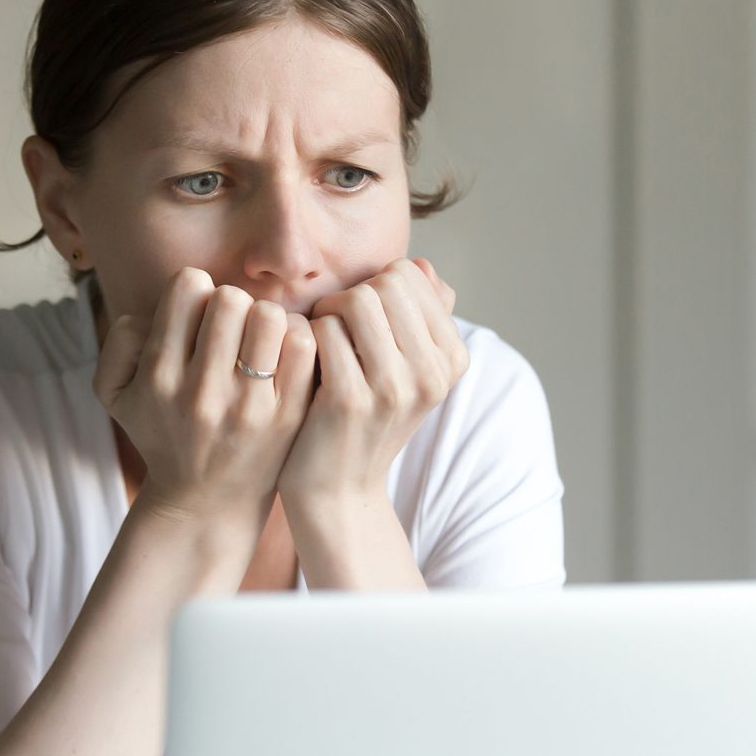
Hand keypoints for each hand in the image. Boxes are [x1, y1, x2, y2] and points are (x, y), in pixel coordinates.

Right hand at [93, 267, 316, 520]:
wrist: (206, 502)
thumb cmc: (162, 435)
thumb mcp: (115, 394)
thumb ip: (119, 341)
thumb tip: (155, 313)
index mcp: (159, 376)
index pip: (188, 287)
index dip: (196, 292)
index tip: (200, 317)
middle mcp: (202, 391)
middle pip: (231, 298)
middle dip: (232, 305)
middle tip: (233, 331)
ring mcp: (248, 407)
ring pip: (269, 317)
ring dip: (265, 321)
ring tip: (258, 343)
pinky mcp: (286, 417)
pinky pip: (302, 347)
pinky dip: (296, 339)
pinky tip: (283, 356)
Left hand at [276, 257, 468, 502]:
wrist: (339, 489)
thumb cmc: (365, 419)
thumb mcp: (405, 371)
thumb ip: (418, 317)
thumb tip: (424, 265)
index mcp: (451, 358)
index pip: (410, 277)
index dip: (373, 288)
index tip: (358, 322)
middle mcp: (432, 374)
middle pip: (386, 283)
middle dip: (349, 296)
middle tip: (332, 329)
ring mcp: (394, 389)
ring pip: (356, 301)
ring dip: (327, 313)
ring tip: (320, 343)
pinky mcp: (350, 400)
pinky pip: (324, 331)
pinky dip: (306, 336)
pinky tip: (303, 363)